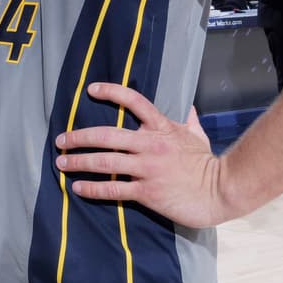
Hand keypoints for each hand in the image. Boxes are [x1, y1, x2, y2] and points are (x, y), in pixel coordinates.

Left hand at [54, 84, 227, 227]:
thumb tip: (189, 107)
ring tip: (61, 162)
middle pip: (106, 135)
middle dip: (79, 137)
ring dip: (79, 161)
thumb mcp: (198, 136)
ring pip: (105, 162)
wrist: (221, 191)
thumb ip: (189, 121)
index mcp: (162, 127)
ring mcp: (147, 168)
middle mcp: (150, 145)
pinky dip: (93, 188)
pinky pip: (113, 189)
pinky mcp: (147, 192)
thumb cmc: (207, 163)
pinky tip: (78, 187)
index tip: (91, 90)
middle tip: (61, 140)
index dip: (111, 92)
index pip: (133, 101)